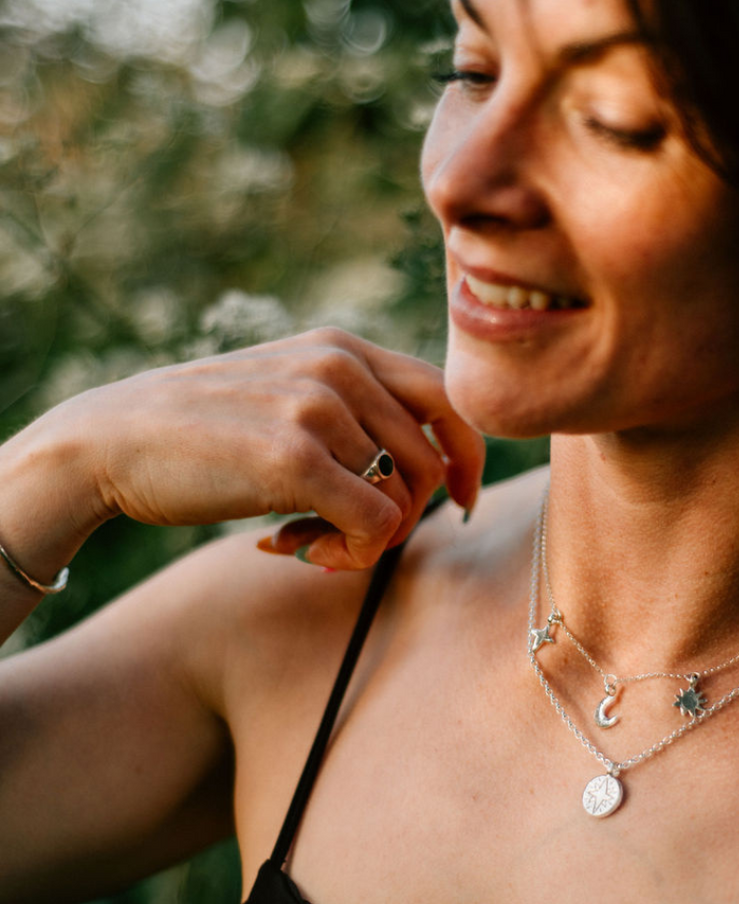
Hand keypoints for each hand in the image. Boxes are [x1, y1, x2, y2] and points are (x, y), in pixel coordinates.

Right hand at [32, 328, 484, 570]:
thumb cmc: (200, 434)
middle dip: (401, 515)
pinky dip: (348, 554)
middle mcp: (339, 367)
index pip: (447, 398)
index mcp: (342, 348)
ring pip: (403, 499)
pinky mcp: (294, 458)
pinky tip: (286, 548)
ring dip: (364, 541)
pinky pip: (375, 525)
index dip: (466, 457)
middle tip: (342, 538)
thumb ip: (351, 414)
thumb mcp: (285, 396)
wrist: (107, 442)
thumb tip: (428, 471)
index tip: (459, 502)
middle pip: (432, 460)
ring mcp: (317, 409)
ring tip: (302, 541)